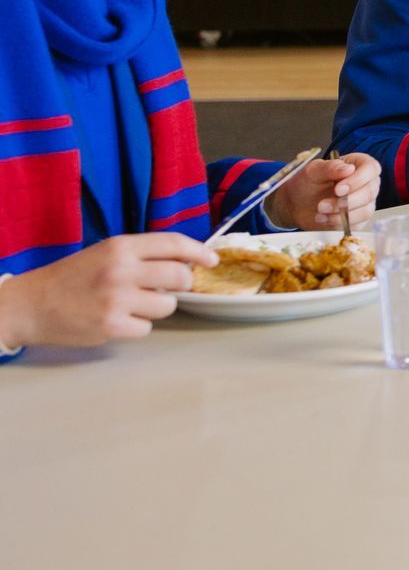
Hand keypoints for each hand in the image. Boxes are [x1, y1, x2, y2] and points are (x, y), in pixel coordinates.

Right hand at [0, 233, 216, 348]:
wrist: (31, 304)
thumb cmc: (72, 278)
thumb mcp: (106, 254)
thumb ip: (142, 255)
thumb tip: (185, 262)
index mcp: (121, 247)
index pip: (174, 244)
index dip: (199, 252)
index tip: (212, 260)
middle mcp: (121, 270)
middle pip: (179, 277)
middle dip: (180, 285)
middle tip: (165, 289)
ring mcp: (117, 299)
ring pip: (168, 306)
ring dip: (157, 308)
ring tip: (131, 305)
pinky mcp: (112, 326)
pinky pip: (147, 328)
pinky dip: (137, 327)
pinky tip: (117, 320)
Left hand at [264, 153, 380, 230]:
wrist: (297, 204)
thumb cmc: (307, 183)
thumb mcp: (314, 171)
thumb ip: (330, 167)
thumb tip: (349, 169)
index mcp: (359, 165)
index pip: (371, 169)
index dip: (358, 180)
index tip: (338, 189)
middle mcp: (366, 183)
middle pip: (369, 192)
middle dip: (346, 201)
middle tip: (323, 204)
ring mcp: (365, 202)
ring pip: (365, 210)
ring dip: (341, 214)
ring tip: (320, 212)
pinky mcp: (359, 220)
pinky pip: (357, 224)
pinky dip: (338, 223)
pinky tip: (324, 219)